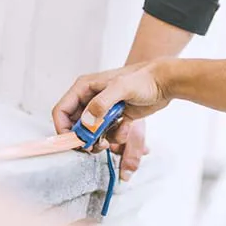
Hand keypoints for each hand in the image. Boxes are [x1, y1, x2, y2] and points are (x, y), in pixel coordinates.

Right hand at [52, 61, 171, 179]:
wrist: (163, 82)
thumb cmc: (142, 79)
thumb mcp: (120, 88)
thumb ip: (100, 104)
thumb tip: (86, 122)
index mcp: (84, 88)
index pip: (62, 111)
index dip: (63, 128)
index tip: (74, 141)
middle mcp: (89, 99)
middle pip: (74, 125)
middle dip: (82, 138)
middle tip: (92, 146)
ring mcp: (101, 109)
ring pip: (90, 132)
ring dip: (98, 140)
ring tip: (108, 142)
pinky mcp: (113, 117)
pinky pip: (106, 133)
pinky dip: (114, 136)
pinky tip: (125, 128)